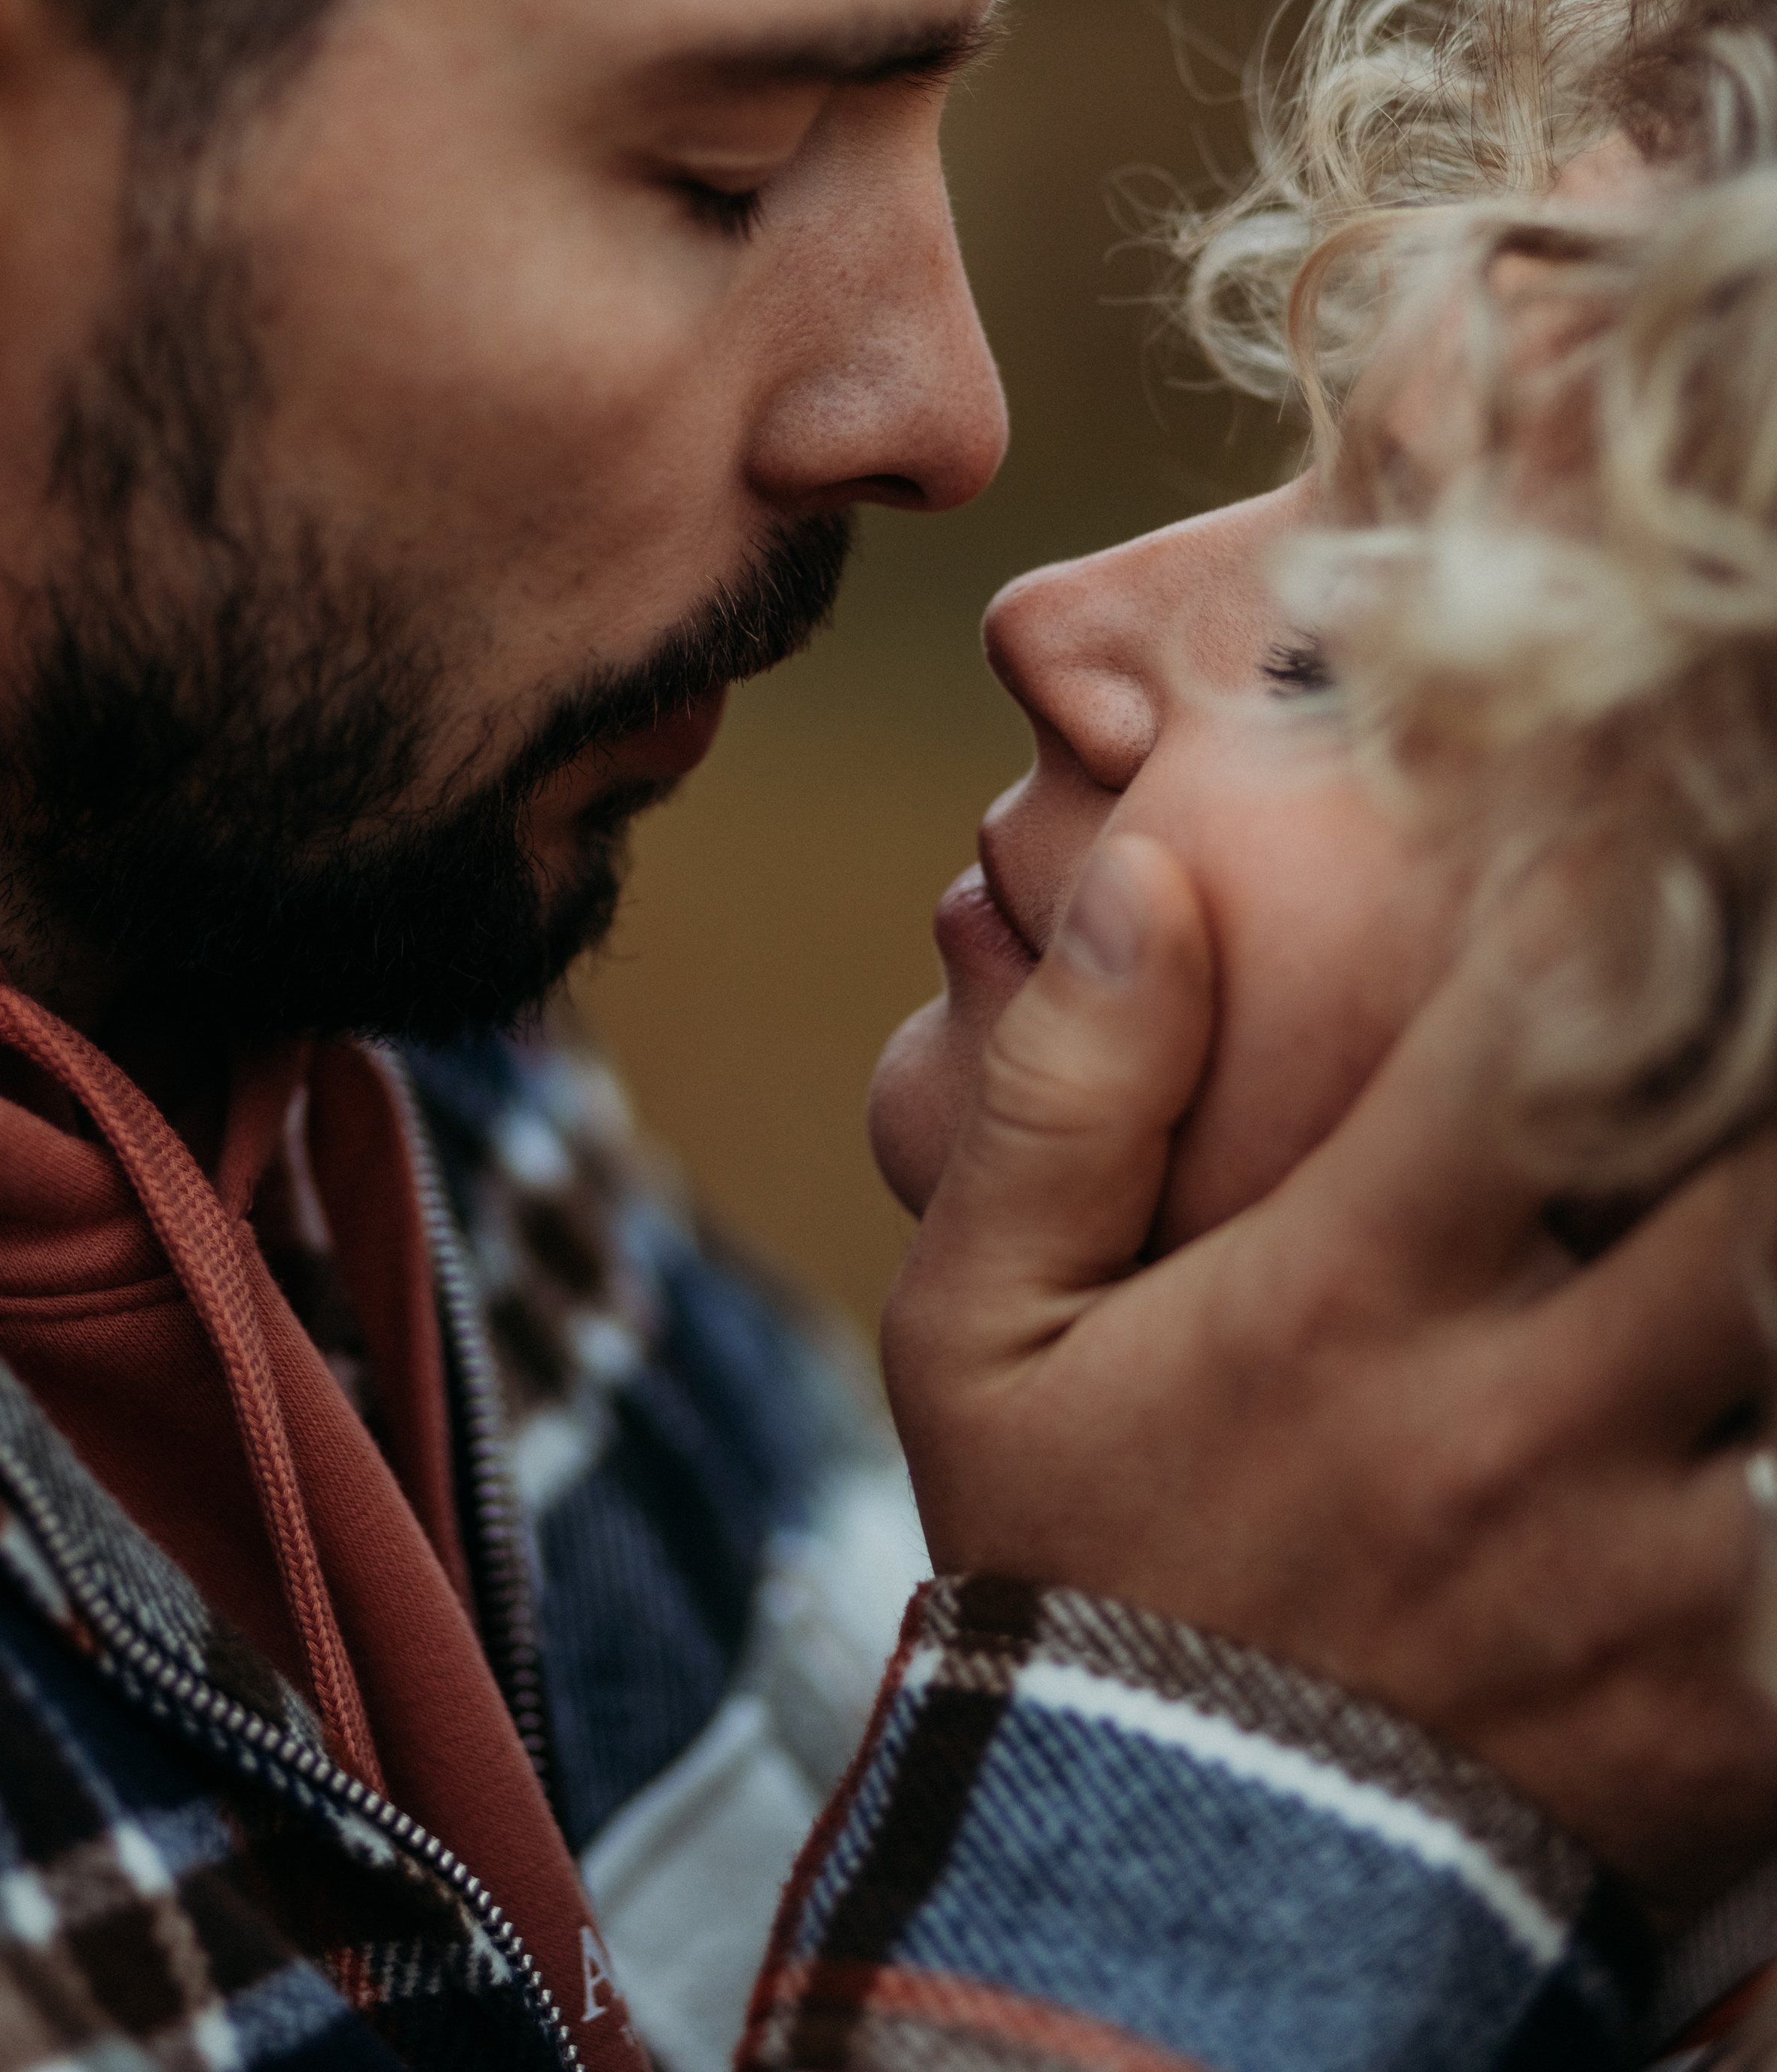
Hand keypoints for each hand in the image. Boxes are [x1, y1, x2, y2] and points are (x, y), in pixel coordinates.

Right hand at [882, 828, 1776, 1930]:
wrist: (1161, 1899)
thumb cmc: (1073, 1569)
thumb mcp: (983, 1331)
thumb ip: (1066, 1095)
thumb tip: (1153, 877)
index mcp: (1350, 1289)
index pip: (1546, 1021)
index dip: (1639, 877)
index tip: (1674, 780)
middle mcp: (1526, 1413)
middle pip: (1757, 1163)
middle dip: (1774, 1038)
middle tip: (1751, 971)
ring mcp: (1650, 1566)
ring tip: (1738, 1166)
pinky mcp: (1736, 1703)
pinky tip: (1740, 1386)